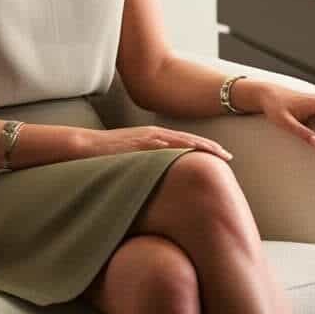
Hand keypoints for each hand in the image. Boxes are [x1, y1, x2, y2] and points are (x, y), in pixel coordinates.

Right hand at [89, 126, 232, 160]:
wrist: (84, 146)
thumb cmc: (109, 155)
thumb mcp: (136, 158)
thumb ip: (152, 163)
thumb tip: (166, 178)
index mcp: (157, 137)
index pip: (188, 142)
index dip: (207, 148)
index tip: (224, 157)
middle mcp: (156, 135)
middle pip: (189, 140)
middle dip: (210, 148)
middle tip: (229, 157)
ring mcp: (146, 138)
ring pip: (179, 140)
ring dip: (199, 147)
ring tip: (216, 155)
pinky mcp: (136, 143)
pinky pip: (159, 146)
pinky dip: (174, 149)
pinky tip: (186, 153)